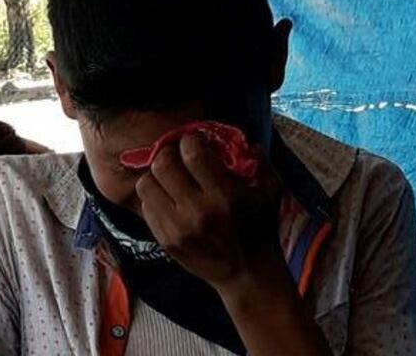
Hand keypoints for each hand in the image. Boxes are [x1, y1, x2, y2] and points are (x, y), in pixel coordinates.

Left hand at [135, 131, 281, 286]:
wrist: (247, 275)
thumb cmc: (260, 230)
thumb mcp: (270, 193)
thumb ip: (261, 163)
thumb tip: (248, 142)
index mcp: (223, 196)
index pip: (191, 152)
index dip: (191, 140)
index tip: (196, 142)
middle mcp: (196, 211)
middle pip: (162, 164)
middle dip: (169, 154)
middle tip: (178, 157)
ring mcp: (176, 228)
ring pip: (146, 184)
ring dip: (157, 176)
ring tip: (170, 178)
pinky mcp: (165, 241)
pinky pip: (145, 206)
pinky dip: (154, 197)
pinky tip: (168, 198)